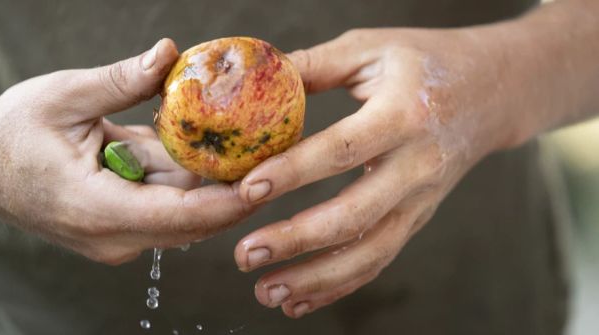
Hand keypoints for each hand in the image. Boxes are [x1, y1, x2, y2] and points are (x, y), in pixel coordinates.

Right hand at [0, 38, 251, 264]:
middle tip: (278, 155)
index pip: (181, 216)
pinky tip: (214, 152)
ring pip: (183, 214)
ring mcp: (115, 237)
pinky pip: (166, 207)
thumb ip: (120, 80)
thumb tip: (170, 53)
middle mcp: (111, 236)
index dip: (230, 200)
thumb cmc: (9, 132)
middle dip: (236, 190)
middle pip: (193, 220)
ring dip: (216, 184)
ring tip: (256, 149)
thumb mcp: (63, 96)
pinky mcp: (118, 228)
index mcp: (96, 209)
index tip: (270, 178)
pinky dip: (189, 182)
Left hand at [234, 28, 526, 316]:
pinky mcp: (417, 219)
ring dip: (316, 278)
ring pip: (370, 251)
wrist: (491, 93)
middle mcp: (417, 166)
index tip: (248, 189)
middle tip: (245, 254)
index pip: (343, 150)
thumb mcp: (372, 48)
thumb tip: (255, 79)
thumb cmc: (424, 63)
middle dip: (297, 240)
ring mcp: (421, 200)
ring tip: (266, 291)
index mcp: (404, 115)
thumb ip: (315, 64)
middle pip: (355, 215)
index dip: (294, 172)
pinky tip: (300, 299)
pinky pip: (379, 259)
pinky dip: (340, 285)